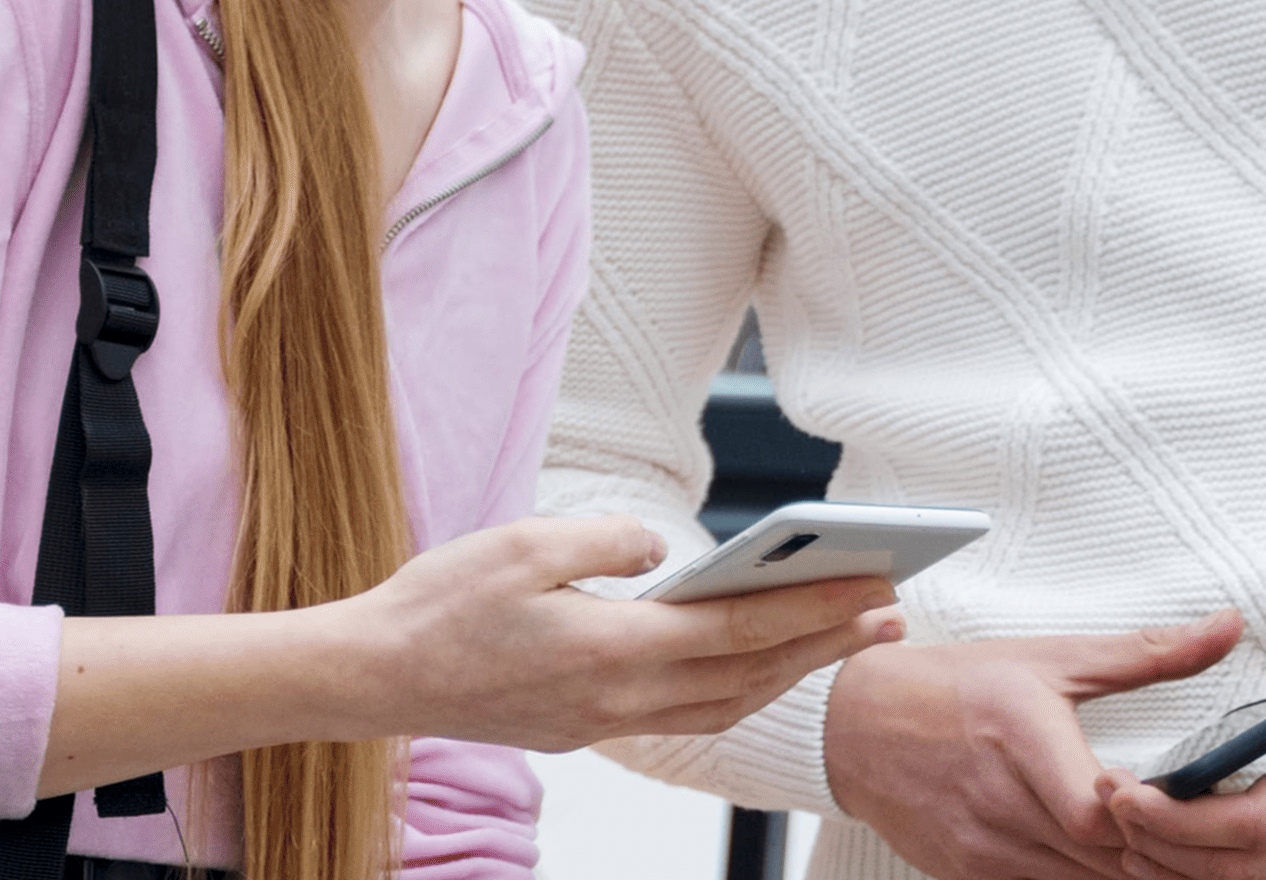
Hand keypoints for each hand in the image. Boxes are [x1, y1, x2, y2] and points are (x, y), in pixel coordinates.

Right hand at [337, 514, 905, 750]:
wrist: (373, 676)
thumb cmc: (441, 602)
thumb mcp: (525, 544)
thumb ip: (607, 541)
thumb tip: (664, 549)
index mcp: (611, 650)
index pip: (739, 631)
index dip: (813, 609)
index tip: (873, 587)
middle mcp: (619, 700)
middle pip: (748, 676)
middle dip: (826, 643)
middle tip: (892, 611)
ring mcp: (604, 721)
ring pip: (723, 705)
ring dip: (789, 670)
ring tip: (841, 635)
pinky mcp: (587, 725)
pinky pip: (686, 714)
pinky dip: (736, 689)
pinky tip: (755, 664)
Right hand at [824, 613, 1244, 879]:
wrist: (861, 727)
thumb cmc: (961, 685)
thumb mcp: (1053, 657)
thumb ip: (1148, 653)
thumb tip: (1228, 628)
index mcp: (1021, 735)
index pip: (1096, 811)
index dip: (1149, 823)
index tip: (1188, 809)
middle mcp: (1001, 801)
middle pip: (1102, 860)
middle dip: (1163, 858)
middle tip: (1219, 846)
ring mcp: (985, 849)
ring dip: (1130, 875)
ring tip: (1180, 859)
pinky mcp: (974, 878)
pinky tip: (1118, 868)